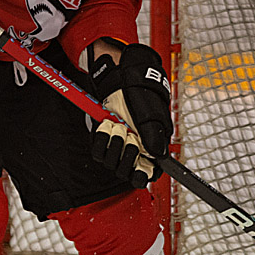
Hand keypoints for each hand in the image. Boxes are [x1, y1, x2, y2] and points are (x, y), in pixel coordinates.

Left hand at [88, 41, 172, 187]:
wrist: (123, 78)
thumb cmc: (142, 95)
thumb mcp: (152, 114)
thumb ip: (154, 136)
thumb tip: (157, 157)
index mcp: (150, 148)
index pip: (147, 174)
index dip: (142, 175)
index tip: (140, 171)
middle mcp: (133, 149)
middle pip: (125, 171)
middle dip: (126, 154)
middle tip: (130, 136)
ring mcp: (117, 144)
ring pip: (110, 162)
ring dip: (113, 145)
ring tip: (118, 126)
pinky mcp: (102, 137)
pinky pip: (97, 150)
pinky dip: (100, 138)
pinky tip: (106, 125)